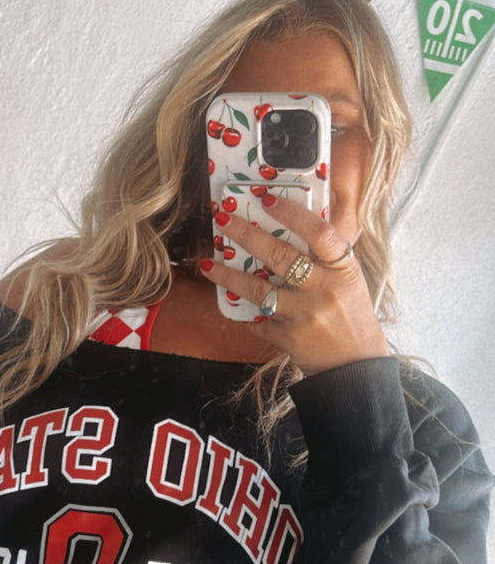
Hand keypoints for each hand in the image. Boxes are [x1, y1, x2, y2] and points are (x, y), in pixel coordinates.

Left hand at [201, 197, 388, 375]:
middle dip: (247, 234)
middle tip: (223, 218)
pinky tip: (229, 303)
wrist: (354, 366)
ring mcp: (305, 315)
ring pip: (259, 289)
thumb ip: (325, 257)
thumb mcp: (349, 280)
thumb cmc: (351, 317)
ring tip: (208, 264)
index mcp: (343, 269)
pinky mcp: (289, 338)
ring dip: (229, 275)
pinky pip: (258, 321)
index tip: (265, 198)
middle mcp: (324, 289)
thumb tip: (293, 224)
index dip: (291, 212)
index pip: (318, 232)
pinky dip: (244, 314)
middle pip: (280, 254)